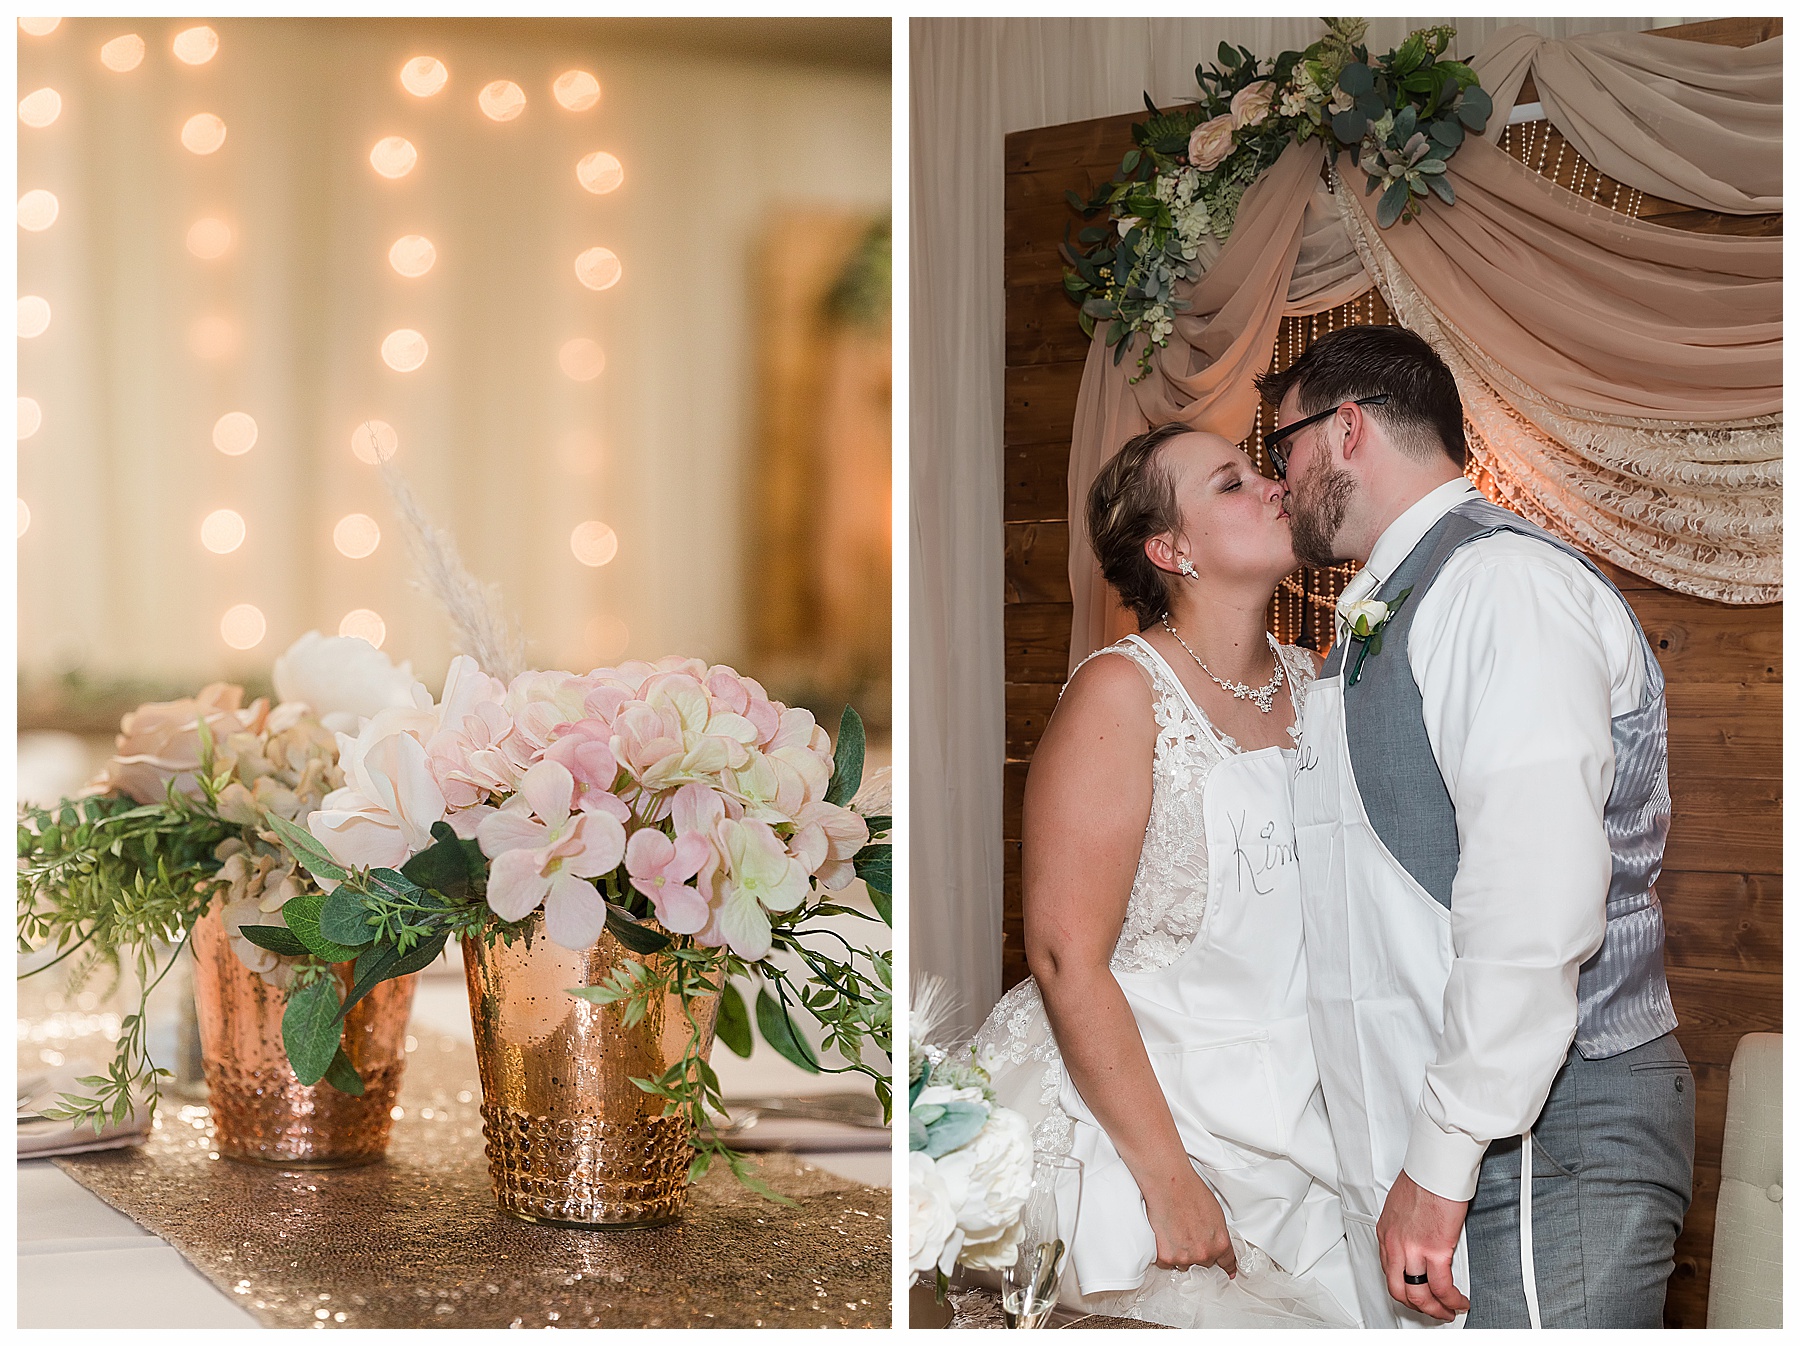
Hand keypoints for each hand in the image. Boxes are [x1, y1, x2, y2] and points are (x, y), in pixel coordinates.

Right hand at [1144, 1169, 1237, 1277]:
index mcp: (1220, 1243)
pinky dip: (1164, 1252)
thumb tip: (1214, 1242)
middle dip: (1197, 1253)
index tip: (1227, 1273)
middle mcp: (1204, 1254)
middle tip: (1188, 1235)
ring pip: (1184, 1264)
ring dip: (1180, 1253)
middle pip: (1204, 1264)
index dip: (1226, 1267)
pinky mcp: (1166, 1257)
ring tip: (1175, 1231)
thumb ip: (1217, 1234)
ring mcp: (1185, 1257)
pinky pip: (1166, 1263)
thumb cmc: (1190, 1191)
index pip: (1227, 1263)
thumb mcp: (1215, 1214)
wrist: (1168, 1184)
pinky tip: (1164, 1235)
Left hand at [1377, 1170, 1469, 1321]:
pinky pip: (1442, 1287)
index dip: (1404, 1287)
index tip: (1415, 1292)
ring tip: (1447, 1311)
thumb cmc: (1422, 1179)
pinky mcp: (1435, 1250)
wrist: (1434, 1169)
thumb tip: (1416, 1236)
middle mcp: (1394, 1244)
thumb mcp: (1400, 1206)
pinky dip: (1452, 1300)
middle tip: (1432, 1309)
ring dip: (1434, 1309)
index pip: (1389, 1271)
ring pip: (1419, 1295)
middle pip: (1400, 1290)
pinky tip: (1460, 1301)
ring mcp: (1413, 1249)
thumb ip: (1405, 1227)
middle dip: (1417, 1306)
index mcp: (1386, 1233)